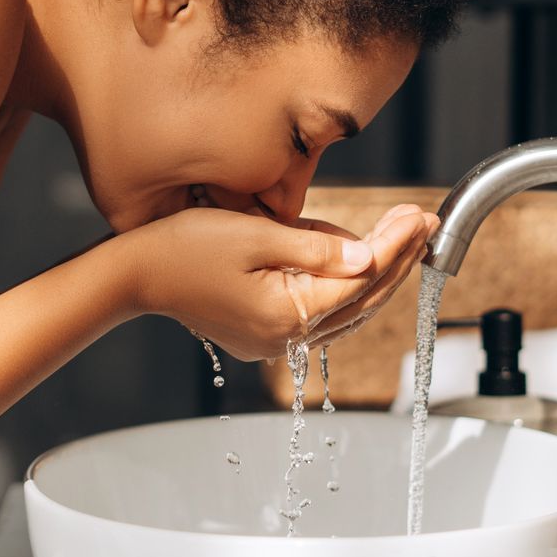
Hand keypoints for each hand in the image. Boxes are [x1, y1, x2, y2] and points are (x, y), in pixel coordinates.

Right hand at [119, 204, 432, 360]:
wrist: (133, 273)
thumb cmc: (184, 246)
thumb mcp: (255, 234)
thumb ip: (316, 248)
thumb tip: (368, 257)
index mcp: (286, 315)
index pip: (361, 279)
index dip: (396, 245)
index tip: (420, 215)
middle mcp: (285, 339)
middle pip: (362, 299)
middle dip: (397, 258)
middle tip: (423, 222)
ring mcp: (274, 341)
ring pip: (345, 308)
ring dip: (373, 271)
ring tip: (397, 231)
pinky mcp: (263, 333)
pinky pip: (318, 310)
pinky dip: (339, 283)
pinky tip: (349, 251)